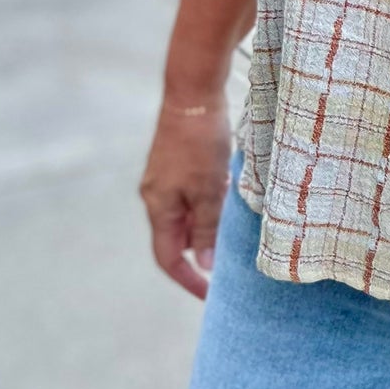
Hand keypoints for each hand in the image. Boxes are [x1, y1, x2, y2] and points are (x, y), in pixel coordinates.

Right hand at [139, 96, 232, 298]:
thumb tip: (203, 265)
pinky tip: (229, 192)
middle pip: (178, 238)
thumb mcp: (209, 189)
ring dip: (209, 224)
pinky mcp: (176, 166)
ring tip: (234, 221)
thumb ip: (206, 228)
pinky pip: (191, 197)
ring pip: (187, 217)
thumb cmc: (200, 141)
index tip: (211, 295)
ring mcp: (164, 181)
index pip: (168, 258)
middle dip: (202, 250)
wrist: (193, 93)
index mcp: (158, 207)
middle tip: (231, 259)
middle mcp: (156, 197)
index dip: (188, 280)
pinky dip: (209, 203)